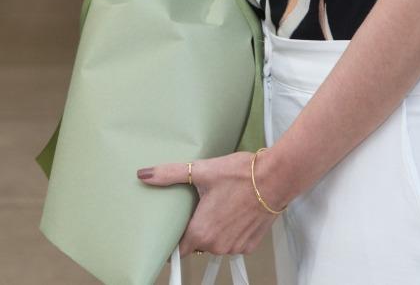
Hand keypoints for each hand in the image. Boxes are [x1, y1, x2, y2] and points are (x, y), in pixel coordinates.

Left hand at [138, 152, 275, 257]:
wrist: (275, 178)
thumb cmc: (239, 175)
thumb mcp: (201, 171)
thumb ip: (170, 174)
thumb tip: (144, 174)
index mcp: (201, 232)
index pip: (179, 249)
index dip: (174, 240)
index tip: (172, 229)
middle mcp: (217, 245)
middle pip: (198, 244)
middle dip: (196, 229)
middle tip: (199, 207)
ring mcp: (235, 247)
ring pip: (216, 244)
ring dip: (215, 231)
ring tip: (218, 207)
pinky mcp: (251, 244)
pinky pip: (233, 242)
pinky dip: (232, 231)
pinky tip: (234, 212)